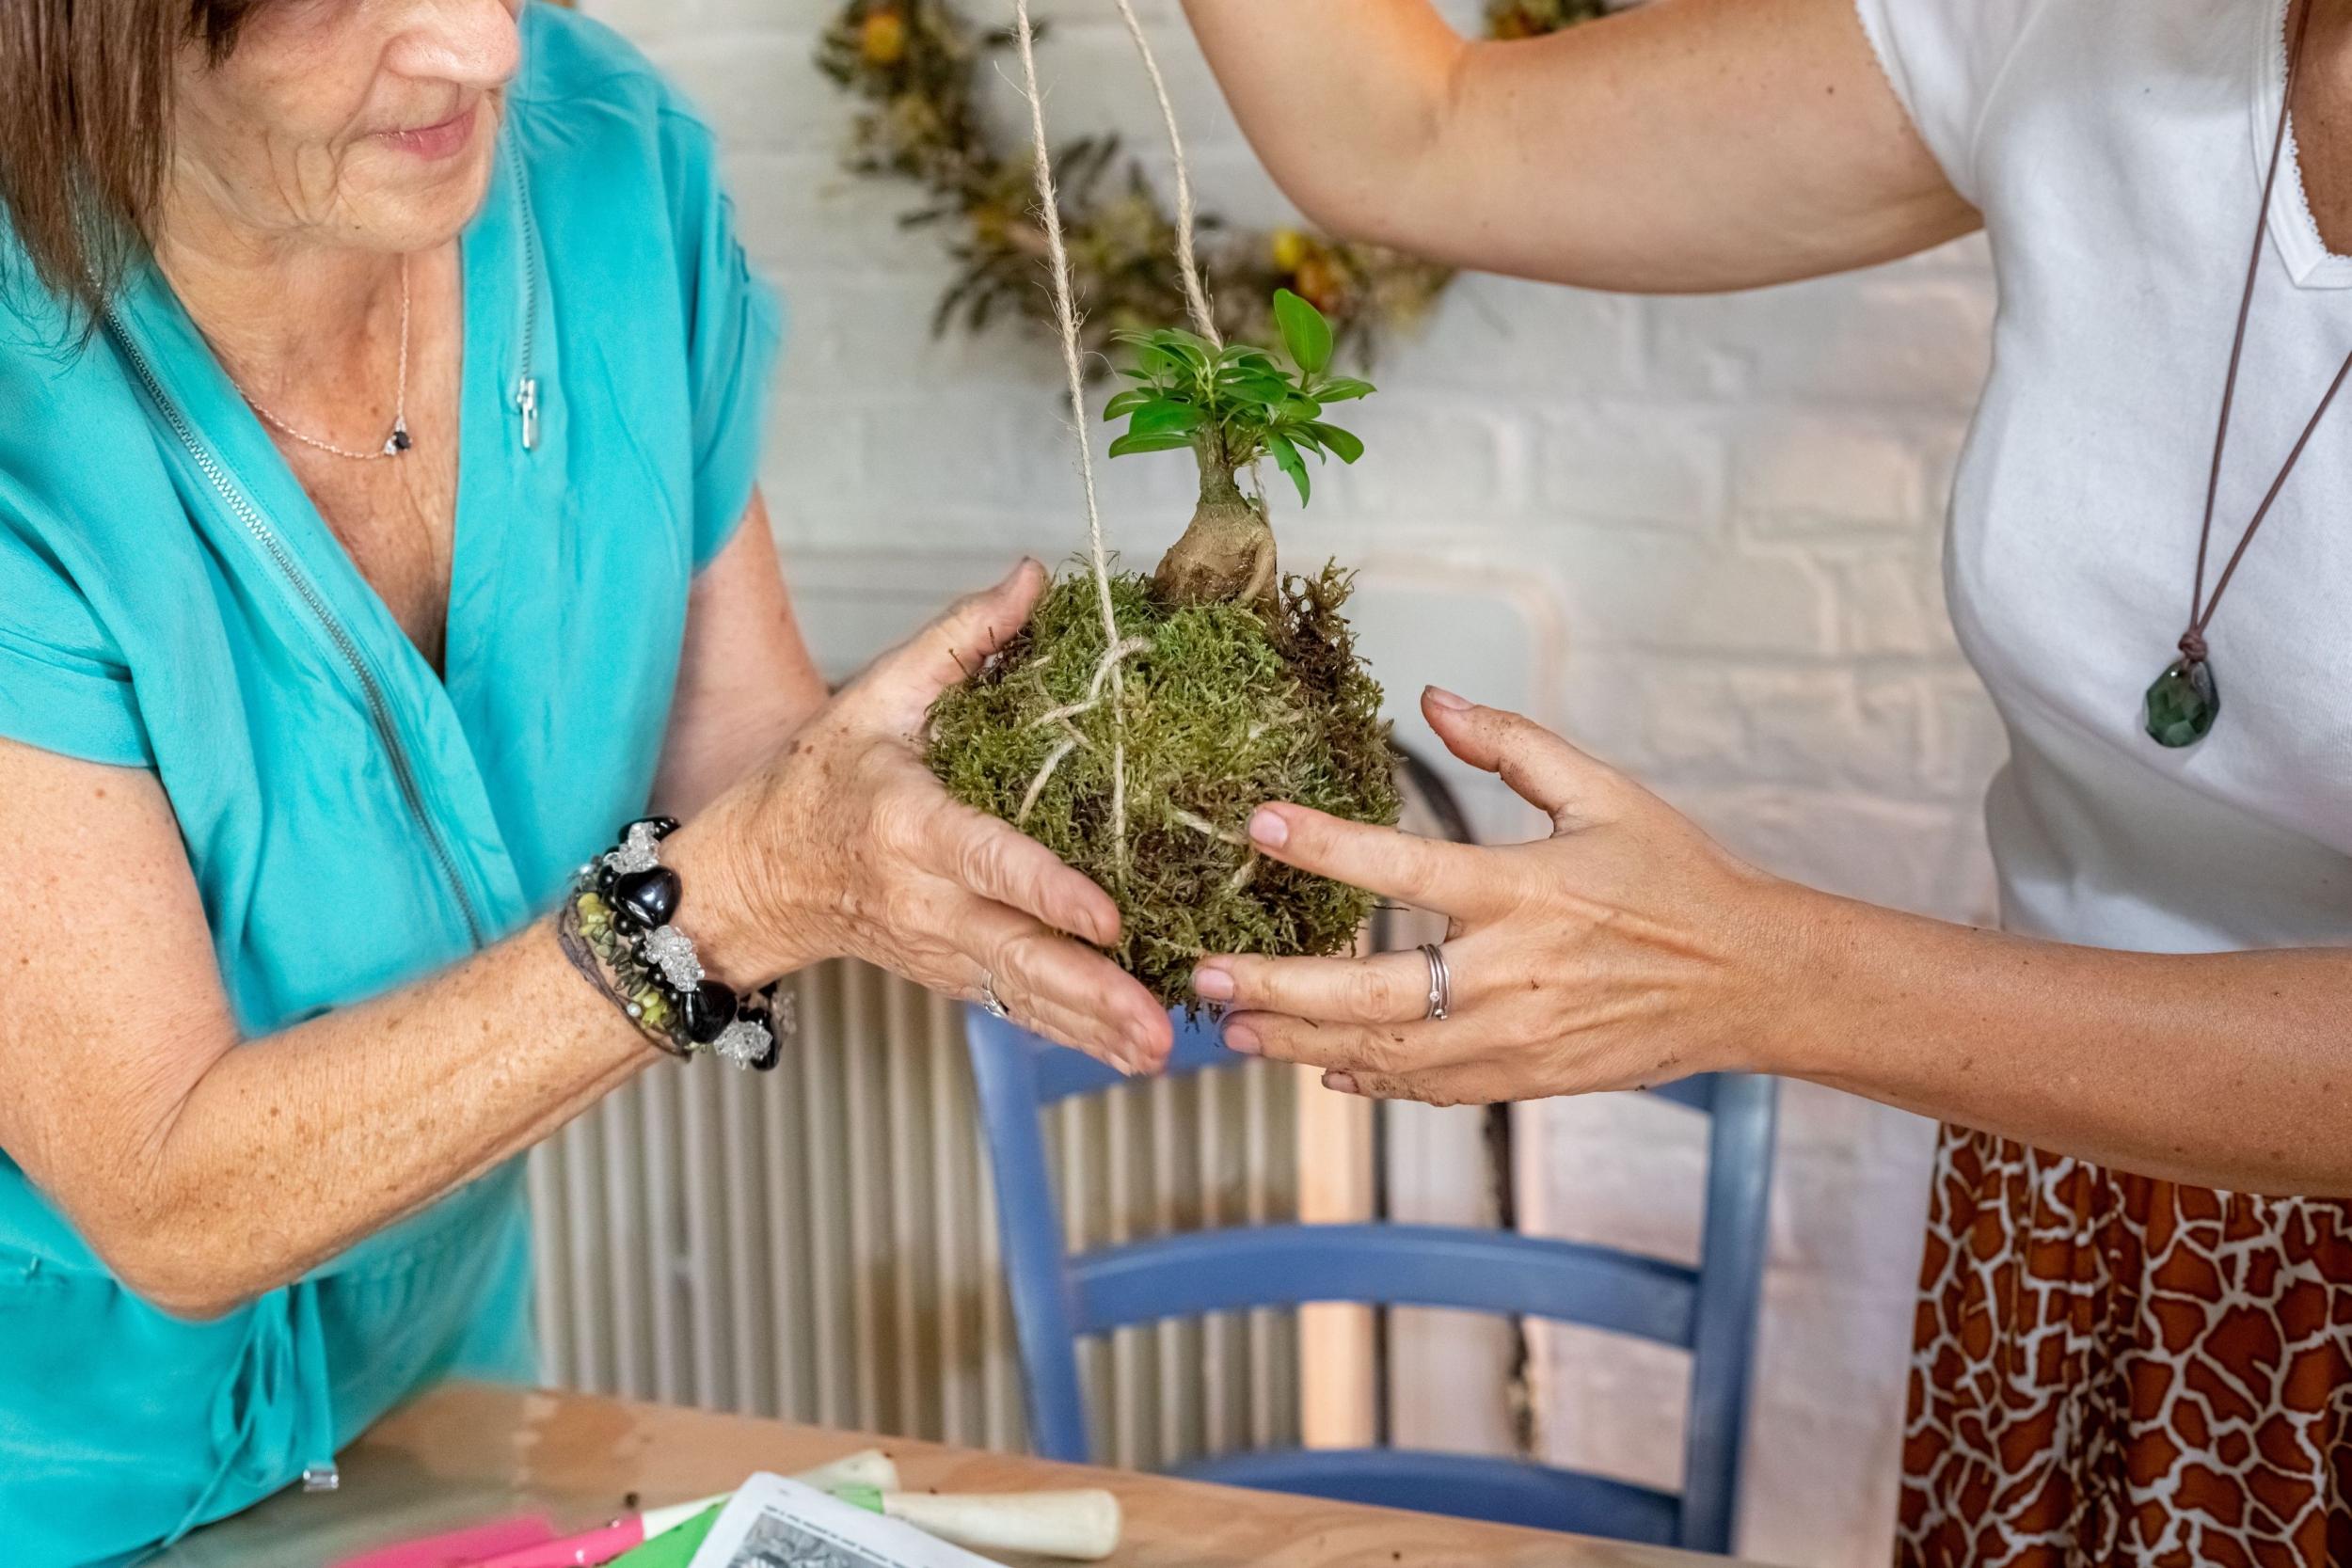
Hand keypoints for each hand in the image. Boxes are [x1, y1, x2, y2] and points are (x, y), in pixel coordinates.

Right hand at [676, 560, 1173, 1072]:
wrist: (753, 875)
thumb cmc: (816, 780)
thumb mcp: (876, 696)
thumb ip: (960, 639)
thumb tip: (1034, 576)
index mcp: (911, 826)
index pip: (990, 862)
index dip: (1049, 892)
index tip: (1108, 919)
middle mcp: (926, 901)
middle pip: (1017, 954)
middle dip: (1089, 992)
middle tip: (1154, 1024)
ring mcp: (937, 949)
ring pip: (1022, 995)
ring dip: (1091, 1028)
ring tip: (1156, 1052)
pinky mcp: (947, 976)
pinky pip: (1013, 1008)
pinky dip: (1068, 1034)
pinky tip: (1125, 1054)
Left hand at [1189, 688, 1805, 1102]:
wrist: (1755, 980)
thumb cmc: (1678, 877)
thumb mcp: (1605, 792)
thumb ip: (1514, 745)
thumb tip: (1432, 700)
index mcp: (1526, 892)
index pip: (1404, 869)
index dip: (1325, 846)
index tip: (1258, 825)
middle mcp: (1512, 974)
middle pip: (1370, 993)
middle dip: (1278, 986)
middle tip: (1205, 977)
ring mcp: (1517, 1039)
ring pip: (1388, 1055)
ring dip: (1302, 1043)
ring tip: (1235, 1029)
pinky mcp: (1527, 1080)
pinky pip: (1430, 1089)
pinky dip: (1370, 1081)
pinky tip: (1319, 1066)